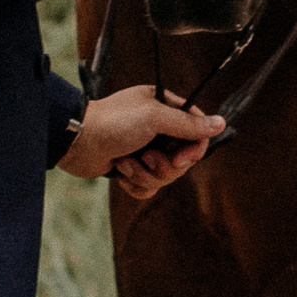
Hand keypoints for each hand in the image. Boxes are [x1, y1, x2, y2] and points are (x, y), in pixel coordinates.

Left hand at [57, 84, 226, 202]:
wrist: (75, 142)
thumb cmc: (113, 122)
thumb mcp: (154, 117)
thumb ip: (188, 123)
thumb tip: (221, 123)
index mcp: (165, 108)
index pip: (197, 131)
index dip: (193, 149)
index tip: (180, 159)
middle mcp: (158, 128)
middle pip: (183, 159)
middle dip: (163, 165)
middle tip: (145, 158)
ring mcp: (145, 149)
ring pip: (165, 176)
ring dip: (145, 174)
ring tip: (125, 162)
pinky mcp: (131, 168)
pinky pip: (148, 187)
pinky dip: (135, 184)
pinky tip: (120, 173)